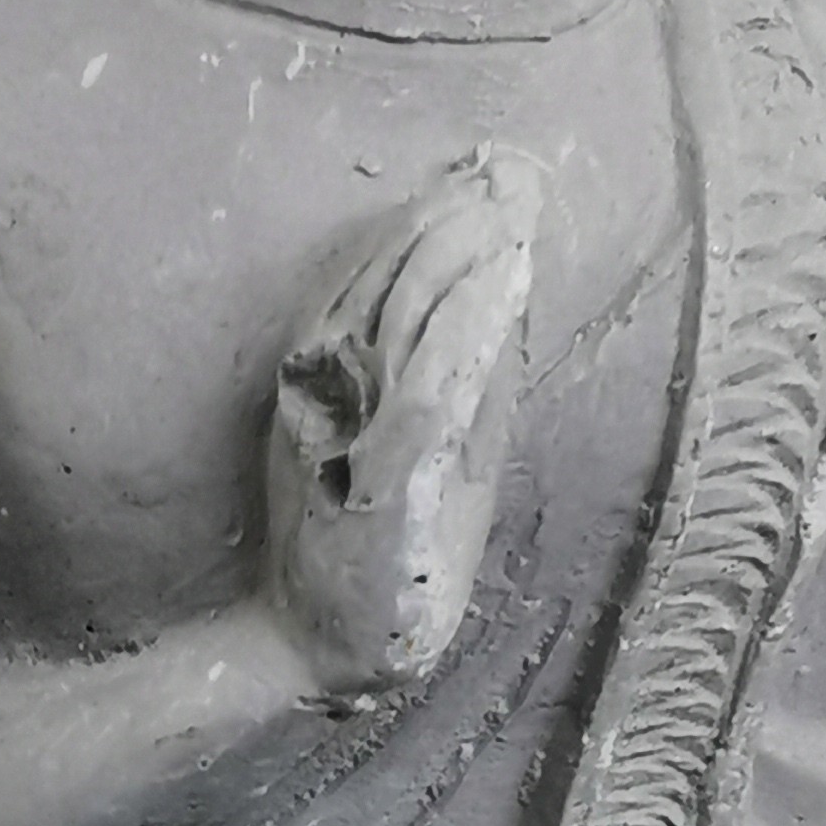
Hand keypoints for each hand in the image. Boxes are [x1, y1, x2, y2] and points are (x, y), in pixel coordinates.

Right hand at [263, 149, 545, 707]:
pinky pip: (428, 384)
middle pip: (389, 281)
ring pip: (407, 315)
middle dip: (450, 221)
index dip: (426, 225)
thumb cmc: (367, 566)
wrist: (315, 653)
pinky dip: (469, 328)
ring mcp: (349, 432)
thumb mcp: (407, 463)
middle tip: (505, 172)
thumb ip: (445, 398)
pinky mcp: (383, 479)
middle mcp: (326, 394)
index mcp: (325, 384)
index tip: (482, 178)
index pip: (375, 282)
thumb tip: (497, 325)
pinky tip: (504, 284)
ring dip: (463, 254)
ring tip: (510, 210)